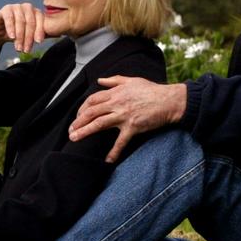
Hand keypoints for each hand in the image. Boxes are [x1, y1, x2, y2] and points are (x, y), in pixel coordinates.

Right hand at [0, 2, 44, 68]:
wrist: (0, 31)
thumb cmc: (18, 33)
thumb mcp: (31, 34)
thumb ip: (44, 33)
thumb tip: (61, 35)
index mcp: (35, 12)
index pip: (41, 20)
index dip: (40, 31)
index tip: (38, 42)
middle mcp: (27, 7)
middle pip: (30, 22)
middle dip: (29, 37)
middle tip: (26, 49)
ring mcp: (16, 7)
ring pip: (20, 21)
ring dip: (20, 36)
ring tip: (18, 48)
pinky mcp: (6, 9)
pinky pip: (9, 17)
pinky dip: (11, 28)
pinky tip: (12, 37)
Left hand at [69, 77, 187, 162]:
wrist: (169, 100)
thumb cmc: (152, 90)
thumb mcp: (132, 80)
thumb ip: (114, 80)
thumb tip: (100, 80)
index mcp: (115, 92)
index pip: (92, 100)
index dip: (82, 108)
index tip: (77, 117)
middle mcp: (117, 103)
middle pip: (91, 112)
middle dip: (78, 121)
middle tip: (70, 131)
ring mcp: (124, 115)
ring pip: (99, 124)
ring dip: (84, 131)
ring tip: (74, 139)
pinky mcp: (133, 127)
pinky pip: (120, 142)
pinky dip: (114, 152)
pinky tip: (107, 160)